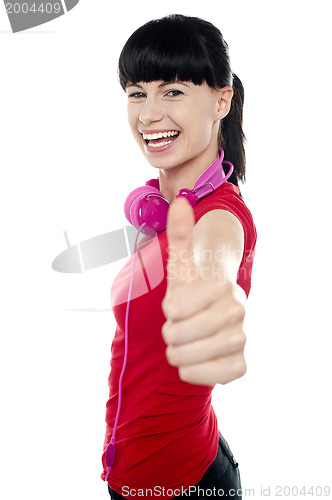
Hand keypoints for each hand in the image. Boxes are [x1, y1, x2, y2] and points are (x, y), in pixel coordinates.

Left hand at [161, 197, 246, 385]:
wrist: (211, 317)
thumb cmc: (192, 290)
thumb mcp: (182, 264)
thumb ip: (181, 234)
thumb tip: (181, 200)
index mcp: (221, 285)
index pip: (173, 309)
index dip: (169, 310)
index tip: (179, 306)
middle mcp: (238, 311)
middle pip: (177, 335)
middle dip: (170, 333)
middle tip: (180, 326)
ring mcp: (241, 339)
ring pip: (186, 358)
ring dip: (177, 353)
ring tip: (185, 342)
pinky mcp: (240, 366)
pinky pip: (206, 377)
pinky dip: (193, 371)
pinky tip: (197, 359)